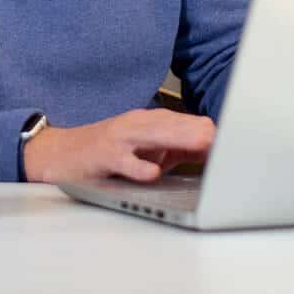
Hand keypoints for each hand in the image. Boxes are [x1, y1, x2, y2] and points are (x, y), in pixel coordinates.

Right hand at [23, 108, 214, 183]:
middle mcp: (135, 125)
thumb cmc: (107, 151)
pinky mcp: (102, 156)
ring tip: (202, 143)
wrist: (59, 153)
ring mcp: (118, 139)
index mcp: (148, 122)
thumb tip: (212, 149)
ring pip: (151, 135)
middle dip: (197, 130)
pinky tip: (153, 172)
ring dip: (177, 139)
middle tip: (224, 137)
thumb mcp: (144, 148)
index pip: (182, 121)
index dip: (206, 131)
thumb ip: (176, 148)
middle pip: (171, 124)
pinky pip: (122, 161)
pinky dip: (138, 166)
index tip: (234, 137)